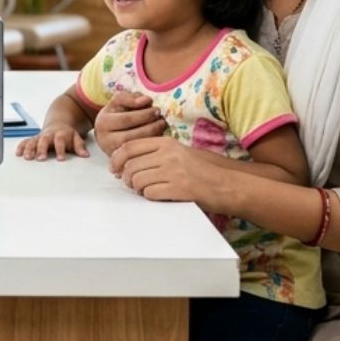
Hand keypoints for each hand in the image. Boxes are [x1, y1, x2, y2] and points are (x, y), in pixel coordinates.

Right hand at [17, 123, 86, 160]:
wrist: (58, 123)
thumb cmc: (67, 134)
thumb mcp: (76, 138)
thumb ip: (80, 146)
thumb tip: (85, 155)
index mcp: (60, 134)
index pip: (60, 141)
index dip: (60, 150)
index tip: (60, 159)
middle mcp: (49, 135)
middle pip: (44, 140)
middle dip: (42, 149)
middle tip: (41, 158)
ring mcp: (40, 136)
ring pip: (33, 141)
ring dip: (30, 149)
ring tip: (28, 157)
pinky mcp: (34, 138)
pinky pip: (26, 141)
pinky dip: (22, 146)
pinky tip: (18, 153)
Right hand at [91, 91, 162, 156]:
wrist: (108, 132)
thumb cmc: (117, 114)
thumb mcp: (118, 102)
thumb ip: (130, 98)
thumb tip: (145, 100)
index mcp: (103, 123)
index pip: (126, 119)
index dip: (143, 113)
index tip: (155, 107)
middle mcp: (105, 140)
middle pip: (132, 134)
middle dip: (150, 124)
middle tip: (161, 117)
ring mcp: (113, 152)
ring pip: (136, 145)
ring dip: (153, 134)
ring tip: (161, 124)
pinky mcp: (122, 161)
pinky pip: (139, 154)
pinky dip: (151, 144)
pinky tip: (158, 135)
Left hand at [110, 136, 228, 204]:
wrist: (226, 184)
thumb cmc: (201, 170)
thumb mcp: (178, 153)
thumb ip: (155, 153)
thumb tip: (126, 161)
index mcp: (166, 143)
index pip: (130, 147)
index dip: (117, 159)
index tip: (114, 168)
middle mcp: (168, 154)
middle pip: (130, 165)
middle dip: (126, 177)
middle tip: (130, 184)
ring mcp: (174, 171)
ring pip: (137, 180)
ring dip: (137, 188)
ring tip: (145, 190)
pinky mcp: (179, 188)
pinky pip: (150, 193)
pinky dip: (149, 197)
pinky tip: (158, 196)